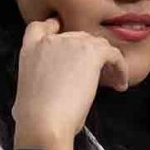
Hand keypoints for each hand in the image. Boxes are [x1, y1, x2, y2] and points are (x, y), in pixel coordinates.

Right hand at [12, 17, 129, 149]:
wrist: (44, 122)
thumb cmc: (35, 117)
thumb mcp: (28, 89)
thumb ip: (42, 76)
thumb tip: (56, 83)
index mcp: (29, 49)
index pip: (42, 27)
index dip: (55, 28)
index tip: (67, 39)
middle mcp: (49, 41)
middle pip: (76, 37)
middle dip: (88, 53)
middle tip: (96, 72)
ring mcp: (70, 44)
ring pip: (96, 44)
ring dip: (105, 61)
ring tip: (111, 80)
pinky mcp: (90, 53)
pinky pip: (113, 54)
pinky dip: (120, 68)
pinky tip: (120, 83)